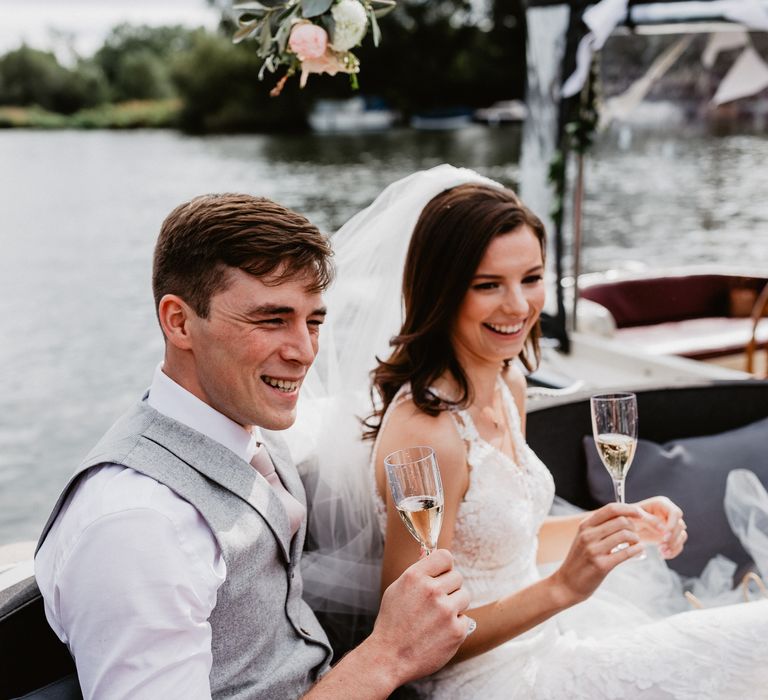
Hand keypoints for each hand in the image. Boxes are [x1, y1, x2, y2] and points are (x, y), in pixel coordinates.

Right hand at [369, 549, 471, 684]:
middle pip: (457, 577)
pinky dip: (455, 625)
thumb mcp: (397, 589)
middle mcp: (432, 591)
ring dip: (454, 605)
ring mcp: (446, 611)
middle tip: (435, 602)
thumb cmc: (392, 622)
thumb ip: (416, 572)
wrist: (389, 658)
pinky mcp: (457, 631)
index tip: (440, 575)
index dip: (444, 566)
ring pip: (464, 596)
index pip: (445, 556)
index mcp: (415, 577)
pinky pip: (465, 618)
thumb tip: (426, 552)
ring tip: (437, 618)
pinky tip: (439, 632)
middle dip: (449, 588)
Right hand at [552, 502, 645, 604]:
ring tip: (635, 543)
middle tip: (636, 533)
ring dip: (636, 539)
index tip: (639, 512)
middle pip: (620, 521)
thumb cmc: (580, 560)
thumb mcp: (584, 538)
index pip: (610, 509)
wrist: (567, 583)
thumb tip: (624, 517)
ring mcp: (594, 550)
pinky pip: (626, 553)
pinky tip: (639, 550)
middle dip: (634, 526)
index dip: (628, 508)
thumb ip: (599, 527)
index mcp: (585, 526)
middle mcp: (588, 535)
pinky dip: (637, 550)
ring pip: (624, 535)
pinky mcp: (601, 565)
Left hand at [634, 496, 686, 558]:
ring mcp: (671, 525)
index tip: (665, 537)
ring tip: (662, 551)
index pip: (675, 513)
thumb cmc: (628, 518)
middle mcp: (668, 513)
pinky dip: (673, 551)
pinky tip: (664, 554)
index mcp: (661, 503)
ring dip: (674, 545)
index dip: (673, 525)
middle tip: (662, 546)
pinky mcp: (670, 536)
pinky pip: (678, 544)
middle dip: (673, 538)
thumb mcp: (635, 517)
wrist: (624, 528)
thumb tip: (665, 529)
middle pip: (680, 525)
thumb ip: (650, 520)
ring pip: (681, 535)